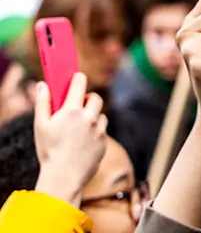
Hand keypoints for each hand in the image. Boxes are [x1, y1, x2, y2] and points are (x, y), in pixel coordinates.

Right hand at [33, 74, 106, 207]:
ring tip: (79, 127)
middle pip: (95, 98)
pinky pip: (102, 130)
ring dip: (92, 116)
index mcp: (72, 111)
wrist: (64, 177)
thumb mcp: (40, 126)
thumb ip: (42, 103)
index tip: (76, 78)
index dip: (78, 79)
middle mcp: (89, 117)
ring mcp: (99, 130)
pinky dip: (95, 131)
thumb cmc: (49, 151)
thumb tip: (42, 84)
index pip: (80, 83)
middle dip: (87, 99)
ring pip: (100, 114)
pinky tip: (83, 140)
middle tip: (78, 106)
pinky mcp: (104, 142)